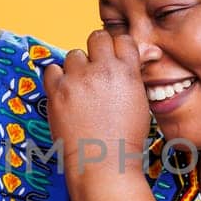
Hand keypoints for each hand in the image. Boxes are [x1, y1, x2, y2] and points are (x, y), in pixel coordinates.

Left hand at [41, 30, 149, 177]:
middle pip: (97, 37)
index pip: (122, 39)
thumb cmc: (125, 137)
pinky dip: (57, 77)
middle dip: (97, 50)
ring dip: (77, 67)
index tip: (114, 60)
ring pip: (74, 54)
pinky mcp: (57, 92)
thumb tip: (147, 51)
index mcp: (127, 72)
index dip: (117, 49)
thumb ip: (136, 73)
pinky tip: (66, 91)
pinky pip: (52, 69)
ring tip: (82, 87)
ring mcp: (77, 80)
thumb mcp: (140, 101)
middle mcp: (102, 71)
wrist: (102, 163)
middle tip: (96, 69)